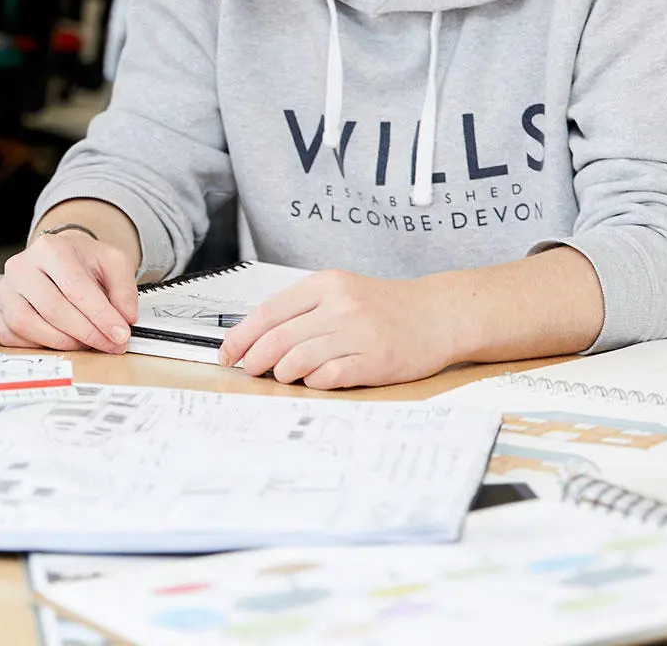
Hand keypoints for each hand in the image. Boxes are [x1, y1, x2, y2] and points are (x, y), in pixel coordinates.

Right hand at [0, 229, 137, 352]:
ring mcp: (5, 290)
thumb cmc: (82, 262)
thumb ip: (124, 289)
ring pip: (27, 324)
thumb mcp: (112, 263)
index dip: (100, 315)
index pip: (74, 286)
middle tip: (111, 345)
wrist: (58, 259)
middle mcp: (21, 266)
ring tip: (87, 343)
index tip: (120, 334)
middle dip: (86, 333)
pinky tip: (61, 341)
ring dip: (63, 342)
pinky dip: (38, 345)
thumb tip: (125, 318)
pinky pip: (12, 336)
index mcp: (49, 248)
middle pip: (52, 308)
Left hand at [217, 269, 457, 388]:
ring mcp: (359, 333)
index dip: (241, 336)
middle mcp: (341, 305)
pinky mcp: (376, 360)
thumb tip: (258, 337)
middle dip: (254, 358)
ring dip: (281, 373)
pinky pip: (331, 375)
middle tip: (249, 370)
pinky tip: (312, 381)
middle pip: (278, 337)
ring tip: (282, 376)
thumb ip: (305, 309)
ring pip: (299, 358)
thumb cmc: (385, 306)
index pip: (269, 311)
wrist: (438, 314)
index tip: (228, 352)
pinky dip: (313, 382)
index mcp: (326, 284)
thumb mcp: (342, 292)